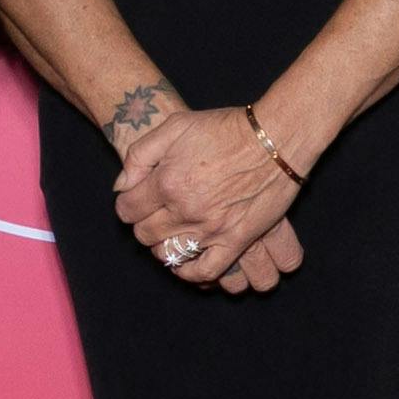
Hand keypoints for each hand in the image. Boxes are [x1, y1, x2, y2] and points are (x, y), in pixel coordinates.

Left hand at [112, 103, 303, 288]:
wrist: (276, 139)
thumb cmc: (226, 128)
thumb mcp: (176, 125)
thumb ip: (140, 154)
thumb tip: (122, 186)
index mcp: (167, 181)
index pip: (127, 210)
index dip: (128, 204)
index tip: (138, 199)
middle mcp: (185, 209)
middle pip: (145, 234)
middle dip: (144, 224)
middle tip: (156, 213)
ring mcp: (212, 229)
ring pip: (170, 254)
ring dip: (164, 247)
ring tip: (171, 234)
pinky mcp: (237, 240)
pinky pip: (206, 271)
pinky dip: (191, 273)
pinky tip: (188, 262)